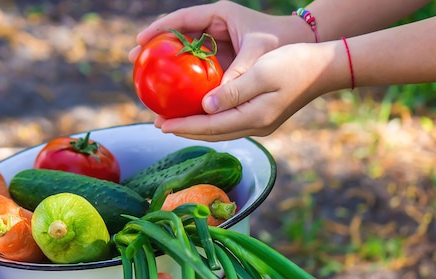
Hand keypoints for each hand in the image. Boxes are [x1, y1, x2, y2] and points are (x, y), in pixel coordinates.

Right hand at [130, 2, 302, 82]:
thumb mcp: (258, 56)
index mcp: (219, 15)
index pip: (182, 19)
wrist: (301, 46)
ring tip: (146, 79)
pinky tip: (171, 93)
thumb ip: (236, 77)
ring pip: (183, 52)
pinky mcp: (220, 58)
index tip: (139, 41)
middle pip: (176, 35)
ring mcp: (216, 43)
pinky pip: (195, 67)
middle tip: (133, 61)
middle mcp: (214, 27)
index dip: (158, 29)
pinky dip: (182, 77)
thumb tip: (210, 106)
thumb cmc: (281, 43)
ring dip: (166, 65)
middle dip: (155, 48)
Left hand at [154, 40, 348, 140]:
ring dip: (195, 127)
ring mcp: (260, 124)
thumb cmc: (295, 63)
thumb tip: (205, 107)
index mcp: (253, 118)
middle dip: (184, 131)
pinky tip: (200, 112)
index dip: (183, 127)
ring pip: (219, 130)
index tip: (160, 124)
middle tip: (158, 124)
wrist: (326, 68)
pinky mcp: (263, 117)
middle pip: (211, 134)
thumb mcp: (262, 72)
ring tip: (173, 121)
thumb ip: (233, 91)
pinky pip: (228, 123)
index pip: (208, 127)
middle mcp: (255, 126)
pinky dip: (210, 120)